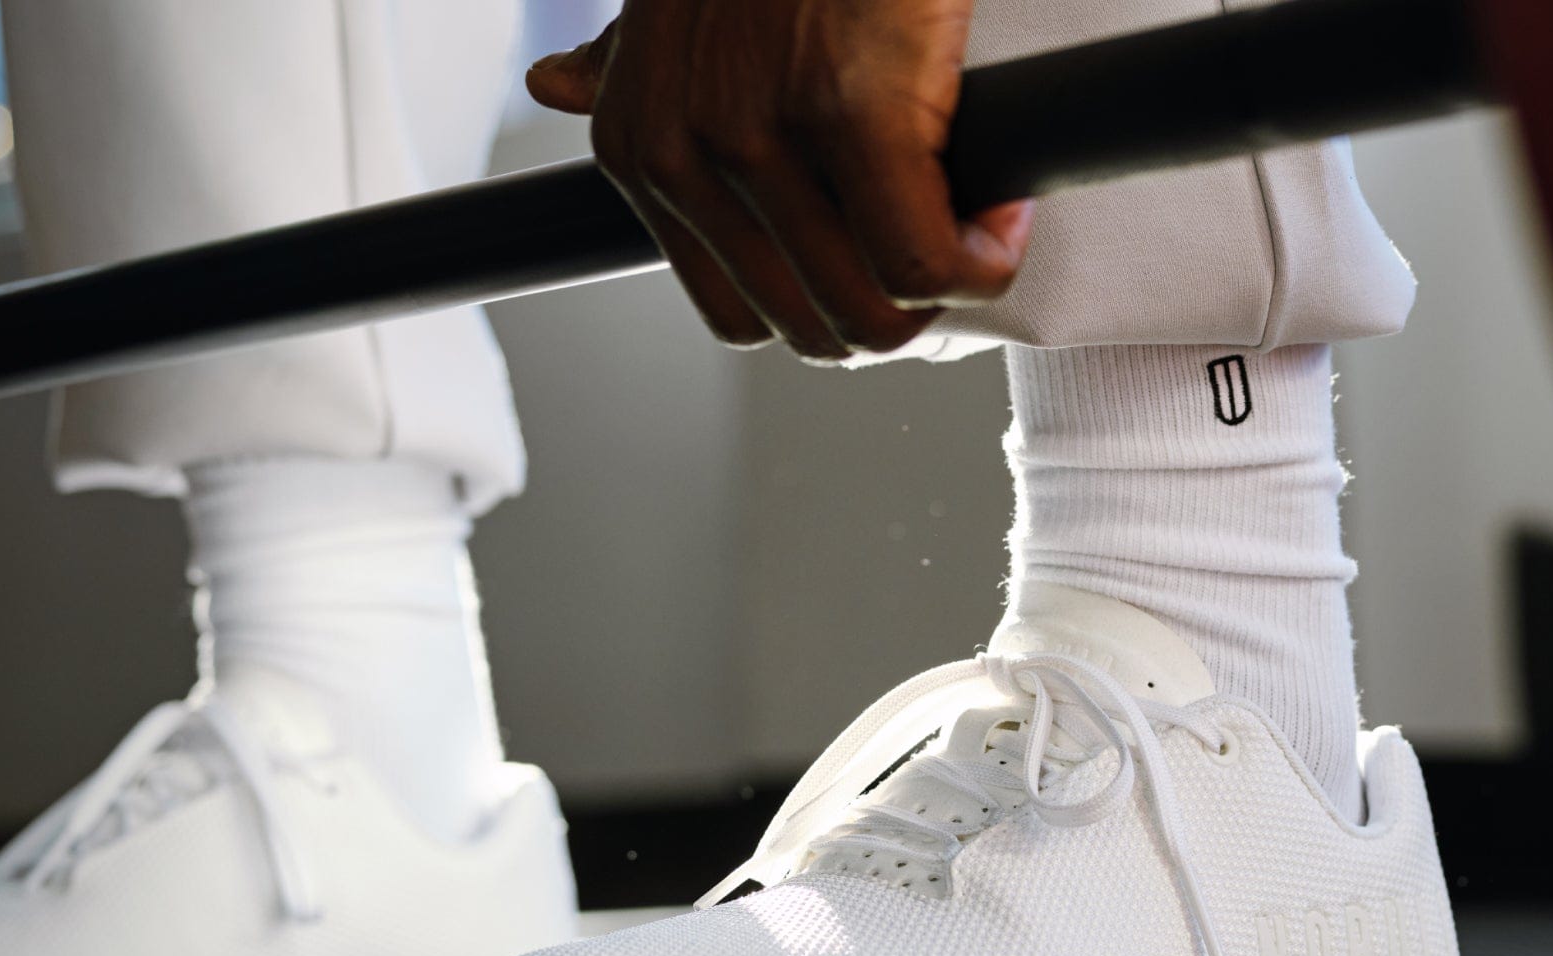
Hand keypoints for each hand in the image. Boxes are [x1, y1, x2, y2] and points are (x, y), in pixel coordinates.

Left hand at [529, 0, 1033, 361]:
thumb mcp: (662, 0)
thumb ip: (617, 59)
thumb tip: (549, 85)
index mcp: (637, 148)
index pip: (738, 316)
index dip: (828, 305)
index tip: (883, 261)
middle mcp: (683, 157)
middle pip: (810, 326)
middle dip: (896, 312)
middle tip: (951, 257)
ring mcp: (762, 140)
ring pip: (871, 308)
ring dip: (948, 289)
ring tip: (981, 231)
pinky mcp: (855, 115)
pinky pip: (923, 257)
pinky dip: (981, 259)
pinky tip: (1002, 216)